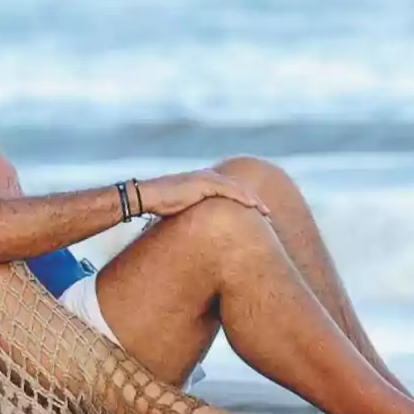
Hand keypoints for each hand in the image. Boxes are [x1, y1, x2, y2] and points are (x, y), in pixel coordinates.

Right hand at [137, 169, 271, 218]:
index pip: (230, 191)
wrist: (144, 196)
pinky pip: (229, 190)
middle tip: (270, 215)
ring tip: (267, 213)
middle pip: (238, 188)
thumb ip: (193, 218)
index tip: (258, 214)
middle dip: (255, 201)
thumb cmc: (157, 206)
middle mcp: (206, 178)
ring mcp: (205, 179)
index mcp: (202, 183)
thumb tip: (198, 235)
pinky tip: (254, 205)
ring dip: (254, 200)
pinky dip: (243, 197)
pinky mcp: (202, 183)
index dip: (245, 201)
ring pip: (237, 188)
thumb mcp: (180, 213)